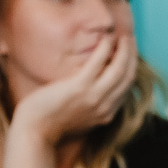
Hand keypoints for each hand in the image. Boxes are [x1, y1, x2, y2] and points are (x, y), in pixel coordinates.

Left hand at [11, 31, 138, 144]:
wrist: (34, 131)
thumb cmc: (50, 123)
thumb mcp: (80, 118)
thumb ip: (92, 105)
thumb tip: (95, 89)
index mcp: (106, 114)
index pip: (127, 88)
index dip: (131, 68)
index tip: (129, 54)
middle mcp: (105, 107)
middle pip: (128, 77)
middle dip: (132, 56)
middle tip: (130, 39)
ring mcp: (94, 97)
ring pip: (120, 69)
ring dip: (125, 50)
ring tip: (123, 35)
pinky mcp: (79, 88)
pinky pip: (98, 63)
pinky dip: (105, 48)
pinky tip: (106, 38)